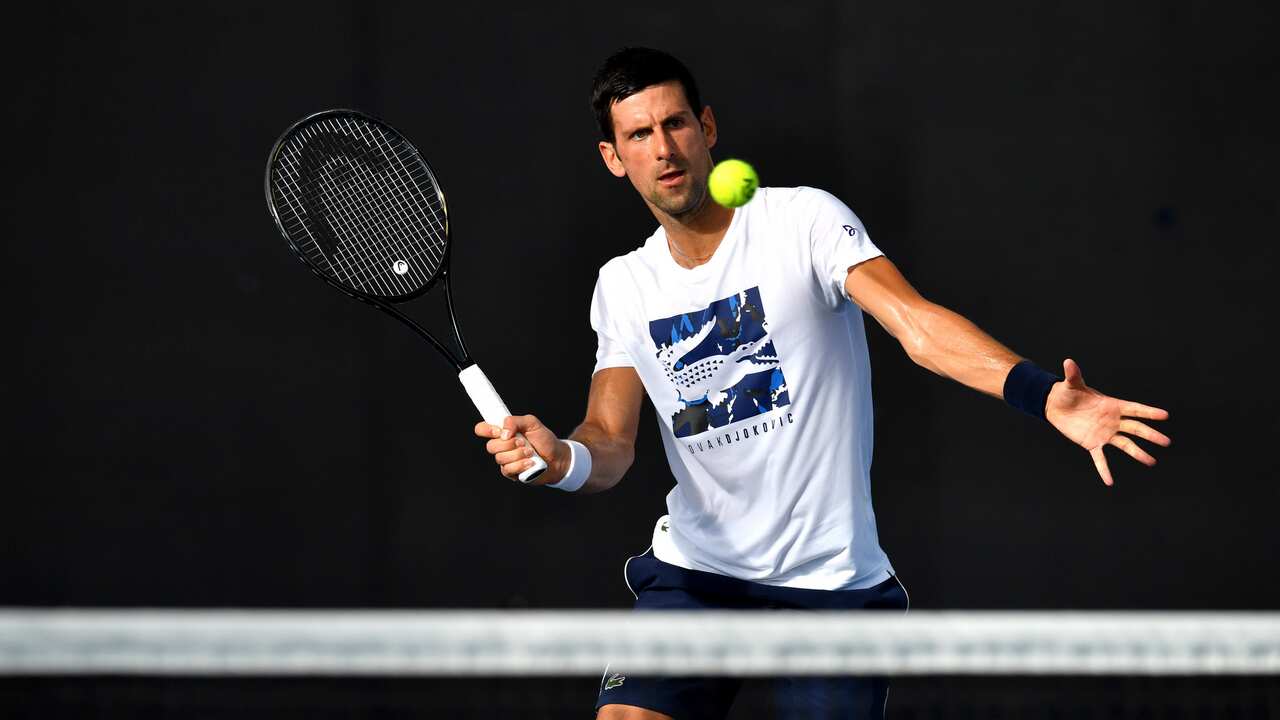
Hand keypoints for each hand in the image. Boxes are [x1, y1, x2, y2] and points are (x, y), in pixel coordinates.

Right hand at [473, 414, 566, 484]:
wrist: (557, 457)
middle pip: (490, 446)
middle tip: (523, 442)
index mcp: (503, 432)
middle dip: (509, 444)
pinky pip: (508, 469)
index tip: (499, 431)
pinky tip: (531, 462)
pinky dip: (521, 464)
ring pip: (500, 458)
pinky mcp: (511, 473)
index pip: (482, 429)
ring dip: (518, 454)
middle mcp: (501, 446)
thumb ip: (516, 421)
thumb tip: (503, 433)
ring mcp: (505, 460)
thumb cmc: (544, 439)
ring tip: (531, 452)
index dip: (486, 430)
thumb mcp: (532, 423)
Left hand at [1045, 358, 1171, 485]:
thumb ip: (1073, 375)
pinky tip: (1109, 482)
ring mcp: (1105, 433)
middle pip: (1136, 428)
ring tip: (1152, 461)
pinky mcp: (1093, 443)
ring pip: (1125, 444)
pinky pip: (1100, 459)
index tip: (1165, 415)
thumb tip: (1068, 362)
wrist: (1057, 406)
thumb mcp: (1072, 384)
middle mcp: (1113, 421)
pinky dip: (1104, 470)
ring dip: (1138, 453)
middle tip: (1166, 442)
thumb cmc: (1068, 392)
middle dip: (1150, 434)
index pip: (1134, 408)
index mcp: (1112, 405)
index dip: (1148, 412)